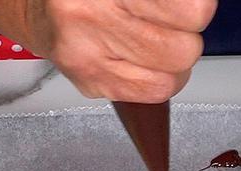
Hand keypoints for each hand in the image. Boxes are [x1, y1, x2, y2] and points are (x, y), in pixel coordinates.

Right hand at [22, 0, 216, 101]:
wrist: (40, 7)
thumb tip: (200, 9)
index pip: (191, 10)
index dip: (197, 7)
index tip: (184, 4)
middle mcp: (92, 15)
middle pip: (185, 45)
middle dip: (186, 32)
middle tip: (167, 19)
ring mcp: (89, 55)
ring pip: (173, 74)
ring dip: (176, 58)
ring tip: (157, 37)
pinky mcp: (90, 82)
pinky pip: (154, 92)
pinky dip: (161, 76)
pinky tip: (145, 58)